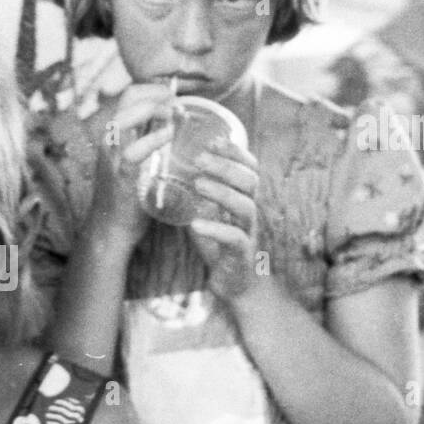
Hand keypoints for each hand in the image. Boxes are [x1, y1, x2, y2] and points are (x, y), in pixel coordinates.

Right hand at [87, 83, 177, 248]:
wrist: (109, 229)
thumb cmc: (127, 196)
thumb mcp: (136, 159)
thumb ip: (150, 138)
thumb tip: (175, 115)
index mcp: (112, 134)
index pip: (129, 94)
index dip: (154, 88)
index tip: (174, 97)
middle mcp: (108, 140)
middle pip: (128, 97)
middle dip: (158, 93)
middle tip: (178, 103)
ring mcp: (112, 157)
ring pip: (127, 117)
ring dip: (155, 109)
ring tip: (175, 114)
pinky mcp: (121, 176)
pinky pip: (135, 150)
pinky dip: (155, 138)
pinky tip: (170, 135)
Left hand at [187, 132, 261, 303]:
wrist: (236, 284)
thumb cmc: (220, 246)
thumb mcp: (209, 214)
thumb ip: (199, 195)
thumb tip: (174, 169)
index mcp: (243, 199)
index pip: (249, 168)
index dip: (235, 152)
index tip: (213, 139)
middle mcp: (250, 213)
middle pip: (250, 181)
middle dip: (226, 166)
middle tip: (199, 158)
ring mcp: (249, 233)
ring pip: (246, 206)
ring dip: (222, 193)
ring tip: (198, 184)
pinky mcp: (242, 255)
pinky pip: (235, 239)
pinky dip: (216, 230)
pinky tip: (196, 224)